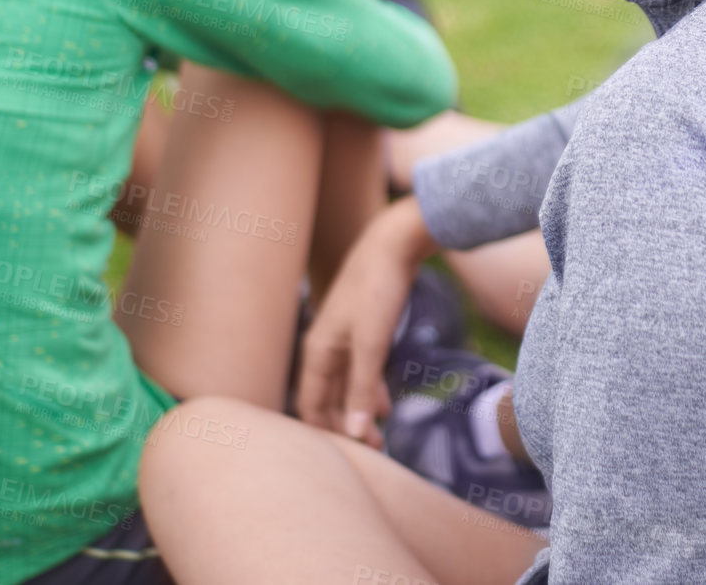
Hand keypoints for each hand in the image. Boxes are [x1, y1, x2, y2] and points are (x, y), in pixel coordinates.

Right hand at [295, 196, 436, 445]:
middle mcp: (325, 348)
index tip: (352, 461)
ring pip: (346, 387)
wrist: (394, 243)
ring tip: (381, 439)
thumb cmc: (378, 290)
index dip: (327, 435)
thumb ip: (363, 389)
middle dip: (348, 428)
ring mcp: (343, 339)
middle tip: (376, 455)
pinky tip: (384, 406)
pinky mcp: (363, 330)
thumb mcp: (372, 344)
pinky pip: (360, 371)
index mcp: (317, 352)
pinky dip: (369, 390)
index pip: (311, 407)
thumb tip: (357, 434)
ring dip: (360, 412)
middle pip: (328, 400)